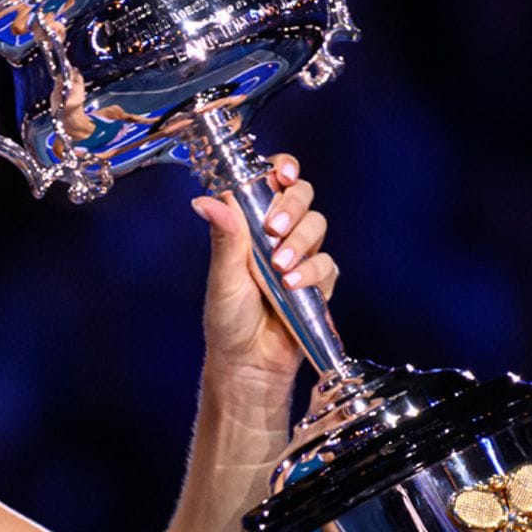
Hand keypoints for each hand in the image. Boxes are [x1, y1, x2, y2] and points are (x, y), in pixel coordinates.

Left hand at [192, 154, 337, 384]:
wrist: (247, 361)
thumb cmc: (228, 318)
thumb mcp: (222, 276)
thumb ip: (224, 237)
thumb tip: (204, 200)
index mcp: (249, 224)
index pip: (271, 182)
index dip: (282, 169)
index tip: (283, 173)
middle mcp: (277, 234)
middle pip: (301, 195)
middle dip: (291, 206)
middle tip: (273, 230)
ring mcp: (300, 256)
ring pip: (316, 225)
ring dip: (300, 241)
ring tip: (279, 267)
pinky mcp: (318, 281)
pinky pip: (327, 264)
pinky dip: (311, 272)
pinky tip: (292, 286)